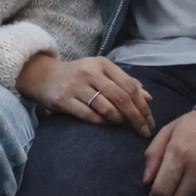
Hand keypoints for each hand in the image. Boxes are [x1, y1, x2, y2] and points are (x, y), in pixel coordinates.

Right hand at [16, 54, 154, 137]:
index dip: (142, 106)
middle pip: (121, 97)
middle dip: (136, 117)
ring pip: (106, 107)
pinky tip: (109, 126)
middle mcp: (90, 72)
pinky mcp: (65, 100)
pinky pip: (89, 115)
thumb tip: (148, 98)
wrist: (44, 76)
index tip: (150, 122)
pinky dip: (102, 123)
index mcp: (103, 64)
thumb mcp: (101, 73)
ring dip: (120, 121)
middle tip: (144, 131)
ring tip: (126, 128)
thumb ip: (124, 83)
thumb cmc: (79, 76)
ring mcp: (77, 86)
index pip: (130, 86)